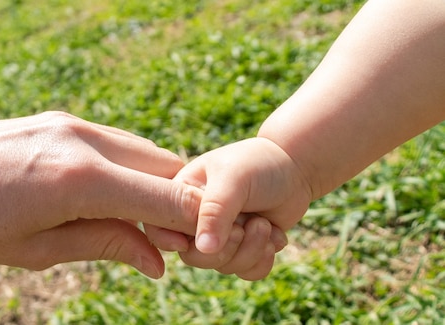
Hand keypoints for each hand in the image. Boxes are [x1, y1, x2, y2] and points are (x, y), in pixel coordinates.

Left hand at [0, 111, 201, 278]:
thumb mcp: (37, 249)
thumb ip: (105, 245)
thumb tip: (156, 261)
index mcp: (80, 180)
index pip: (165, 196)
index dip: (192, 223)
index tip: (199, 247)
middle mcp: (84, 141)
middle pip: (165, 165)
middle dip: (179, 201)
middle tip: (171, 240)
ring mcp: (73, 124)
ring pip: (142, 149)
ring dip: (154, 183)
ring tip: (142, 222)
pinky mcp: (60, 120)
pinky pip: (114, 142)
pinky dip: (128, 168)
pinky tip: (116, 195)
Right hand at [147, 137, 310, 279]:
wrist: (295, 168)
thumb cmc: (258, 164)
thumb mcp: (233, 180)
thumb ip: (215, 212)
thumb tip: (202, 249)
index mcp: (180, 196)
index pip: (158, 227)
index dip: (170, 240)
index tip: (193, 240)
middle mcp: (194, 220)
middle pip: (193, 257)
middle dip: (227, 247)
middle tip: (246, 226)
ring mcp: (219, 237)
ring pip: (223, 266)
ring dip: (251, 250)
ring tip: (264, 224)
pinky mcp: (243, 249)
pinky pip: (245, 272)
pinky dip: (264, 259)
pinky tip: (274, 236)